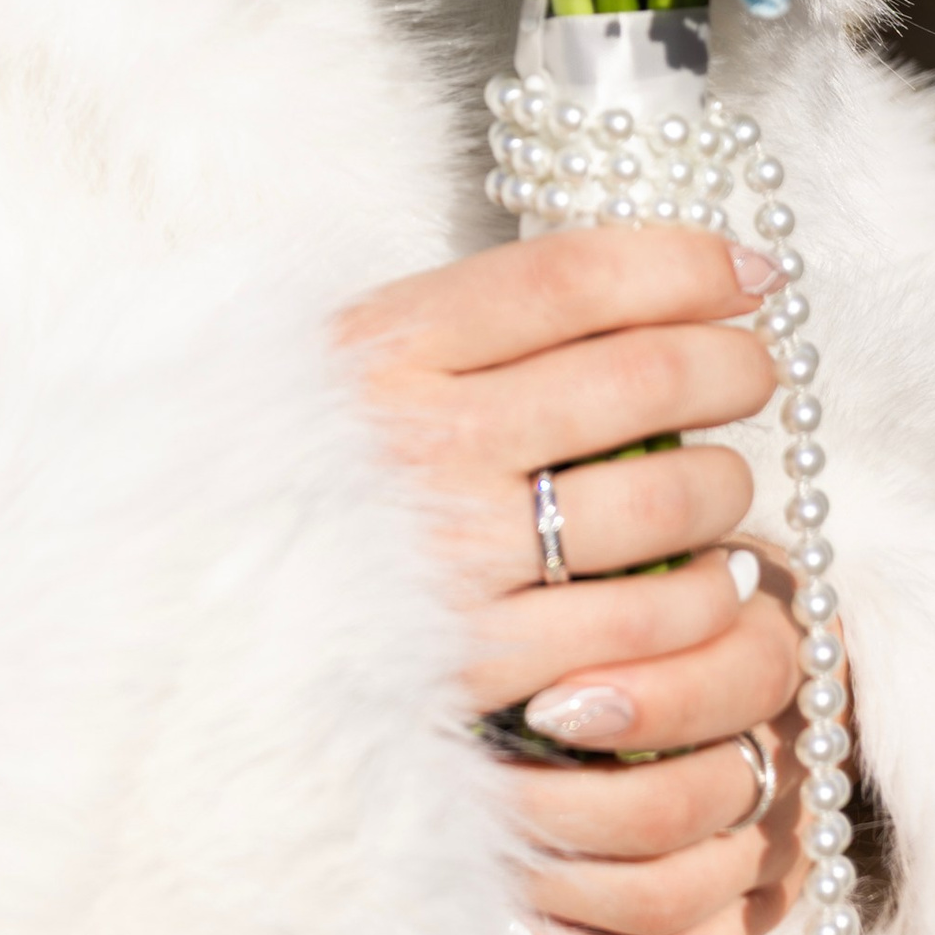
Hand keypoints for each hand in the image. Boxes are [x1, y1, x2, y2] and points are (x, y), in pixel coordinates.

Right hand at [334, 225, 811, 934]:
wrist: (181, 618)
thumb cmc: (290, 477)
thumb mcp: (347, 364)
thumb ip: (463, 326)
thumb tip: (627, 286)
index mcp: (385, 346)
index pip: (570, 277)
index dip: (683, 264)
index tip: (746, 271)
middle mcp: (424, 444)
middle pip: (640, 378)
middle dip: (731, 367)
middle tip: (752, 368)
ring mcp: (455, 561)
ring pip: (666, 502)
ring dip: (729, 489)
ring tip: (725, 484)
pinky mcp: (484, 671)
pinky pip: (650, 624)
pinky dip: (706, 599)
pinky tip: (706, 583)